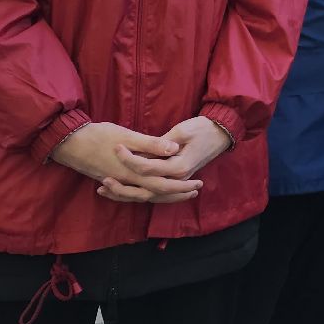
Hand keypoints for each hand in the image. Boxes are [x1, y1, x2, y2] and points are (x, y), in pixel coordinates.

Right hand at [49, 121, 202, 203]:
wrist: (68, 142)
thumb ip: (150, 144)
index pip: (162, 185)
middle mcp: (126, 182)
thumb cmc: (98, 135)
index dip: (181, 187)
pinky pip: (131, 193)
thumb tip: (174, 149)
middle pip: (156, 194)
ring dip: (163, 195)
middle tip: (196, 190)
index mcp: (132, 172)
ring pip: (144, 196)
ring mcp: (118, 183)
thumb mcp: (126, 135)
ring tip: (179, 193)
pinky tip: (151, 192)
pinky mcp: (111, 180)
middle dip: (177, 193)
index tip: (198, 183)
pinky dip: (144, 194)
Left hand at [97, 116, 231, 203]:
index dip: (129, 158)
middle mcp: (177, 179)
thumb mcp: (183, 130)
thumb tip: (143, 153)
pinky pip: (154, 192)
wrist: (221, 133)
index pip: (147, 167)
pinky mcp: (175, 179)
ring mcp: (176, 181)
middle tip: (102, 179)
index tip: (116, 147)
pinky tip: (119, 191)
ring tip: (104, 190)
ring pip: (148, 195)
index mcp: (179, 167)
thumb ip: (162, 143)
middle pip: (145, 188)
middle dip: (122, 186)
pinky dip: (136, 193)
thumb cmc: (203, 128)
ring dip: (126, 195)